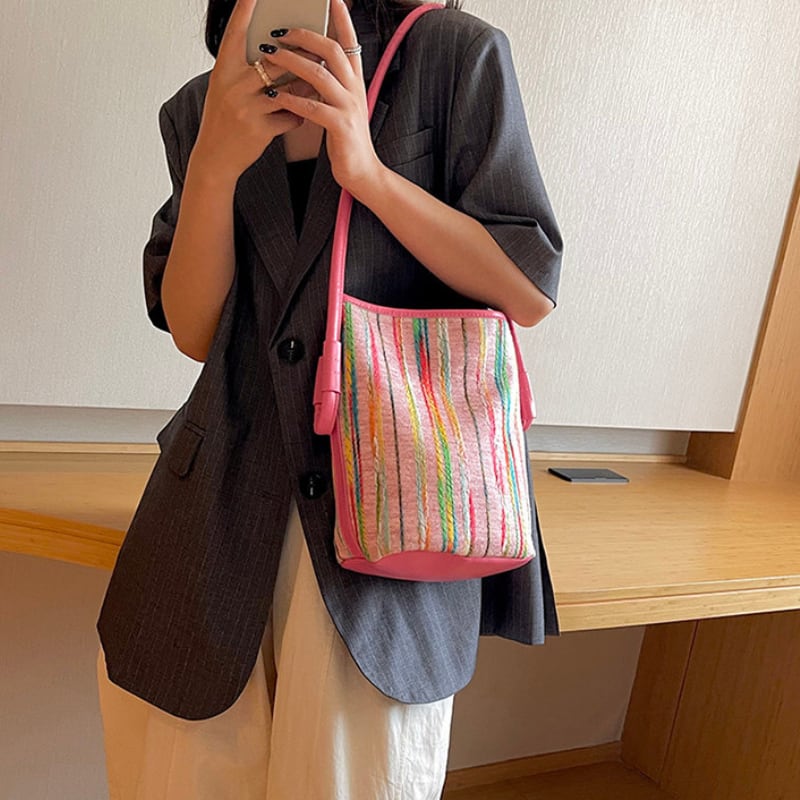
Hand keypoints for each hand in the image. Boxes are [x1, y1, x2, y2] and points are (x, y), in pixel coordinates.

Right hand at [189, 0, 322, 183]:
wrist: (215, 157)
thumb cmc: (224, 119)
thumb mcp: (226, 89)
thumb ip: (247, 72)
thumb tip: (278, 55)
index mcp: (223, 71)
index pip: (235, 33)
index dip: (244, 11)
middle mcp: (232, 86)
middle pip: (274, 62)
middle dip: (297, 59)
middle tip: (316, 53)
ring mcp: (246, 108)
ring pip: (286, 89)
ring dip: (303, 88)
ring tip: (312, 86)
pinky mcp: (259, 129)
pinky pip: (290, 116)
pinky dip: (298, 116)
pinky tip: (298, 116)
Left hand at [258, 0, 383, 193]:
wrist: (362, 172)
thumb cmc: (346, 140)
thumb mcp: (341, 107)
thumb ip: (330, 86)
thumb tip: (311, 65)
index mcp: (355, 82)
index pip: (349, 43)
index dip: (341, 19)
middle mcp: (355, 90)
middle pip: (332, 50)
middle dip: (305, 35)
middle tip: (280, 31)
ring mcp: (349, 108)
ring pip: (319, 74)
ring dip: (292, 62)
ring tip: (269, 56)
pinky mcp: (340, 127)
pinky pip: (313, 107)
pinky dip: (291, 98)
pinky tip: (274, 94)